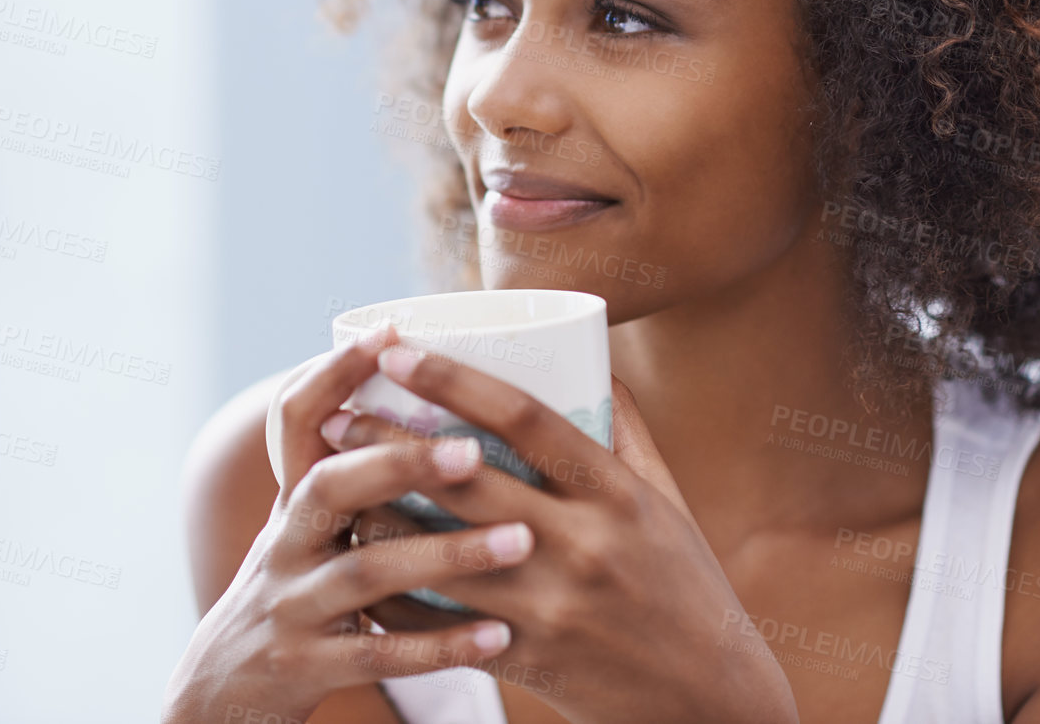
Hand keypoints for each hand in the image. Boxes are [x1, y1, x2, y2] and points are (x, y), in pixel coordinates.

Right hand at [158, 325, 537, 723]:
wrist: (221, 694)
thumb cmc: (298, 592)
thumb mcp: (308, 530)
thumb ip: (358, 477)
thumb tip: (441, 399)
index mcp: (292, 501)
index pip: (297, 420)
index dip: (334, 373)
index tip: (389, 332)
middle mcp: (283, 544)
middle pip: (331, 486)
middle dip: (401, 462)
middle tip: (473, 450)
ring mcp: (291, 607)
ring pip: (366, 572)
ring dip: (446, 553)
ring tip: (520, 540)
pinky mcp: (306, 667)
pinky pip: (380, 653)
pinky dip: (441, 645)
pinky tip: (500, 637)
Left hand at [321, 343, 801, 723]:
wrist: (710, 701)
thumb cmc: (685, 584)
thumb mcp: (667, 499)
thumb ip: (625, 429)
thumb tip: (589, 351)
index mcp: (617, 492)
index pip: (525, 418)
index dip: (454, 380)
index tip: (399, 351)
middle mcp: (584, 543)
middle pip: (465, 483)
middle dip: (391, 442)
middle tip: (336, 414)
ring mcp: (553, 606)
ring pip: (439, 555)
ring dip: (376, 517)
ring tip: (329, 485)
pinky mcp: (530, 659)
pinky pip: (442, 626)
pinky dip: (394, 598)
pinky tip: (359, 569)